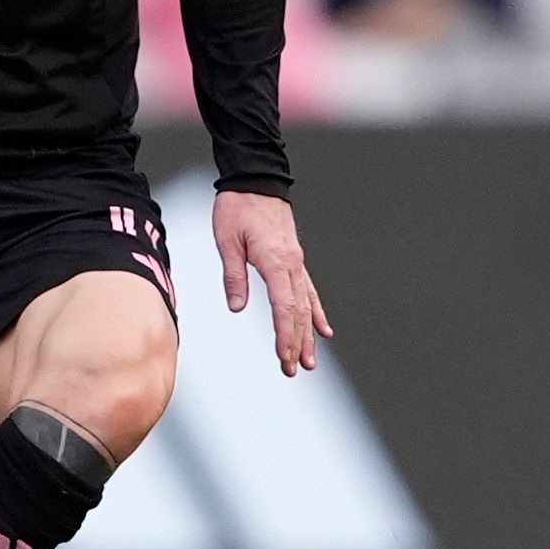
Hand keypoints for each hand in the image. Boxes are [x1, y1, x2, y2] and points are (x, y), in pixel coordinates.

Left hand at [211, 189, 331, 375]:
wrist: (256, 179)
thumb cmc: (238, 207)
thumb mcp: (227, 240)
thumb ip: (234, 275)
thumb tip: (237, 308)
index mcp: (275, 262)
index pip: (283, 307)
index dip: (284, 335)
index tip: (283, 357)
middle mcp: (292, 265)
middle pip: (298, 312)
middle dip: (295, 342)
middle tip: (292, 370)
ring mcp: (297, 262)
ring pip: (306, 305)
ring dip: (307, 334)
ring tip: (309, 361)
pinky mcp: (295, 259)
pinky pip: (309, 291)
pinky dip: (315, 311)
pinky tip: (322, 330)